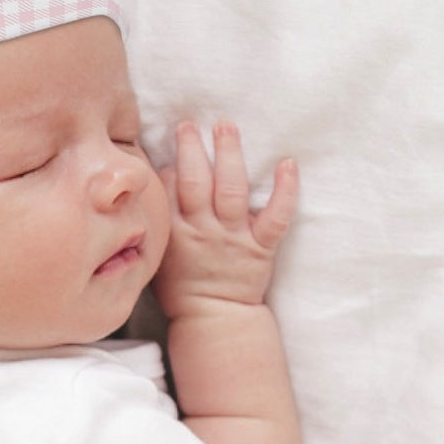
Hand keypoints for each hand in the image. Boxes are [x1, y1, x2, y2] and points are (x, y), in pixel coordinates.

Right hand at [152, 120, 297, 320]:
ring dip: (228, 154)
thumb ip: (157, 225)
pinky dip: (285, 190)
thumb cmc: (181, 288)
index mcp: (174, 235)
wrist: (213, 320)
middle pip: (195, 182)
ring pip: (230, 190)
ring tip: (225, 126)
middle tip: (189, 124)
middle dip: (191, 149)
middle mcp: (203, 232)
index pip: (167, 191)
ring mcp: (233, 238)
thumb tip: (156, 187)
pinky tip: (288, 164)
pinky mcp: (260, 247)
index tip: (170, 150)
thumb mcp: (157, 258)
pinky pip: (276, 217)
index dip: (168, 166)